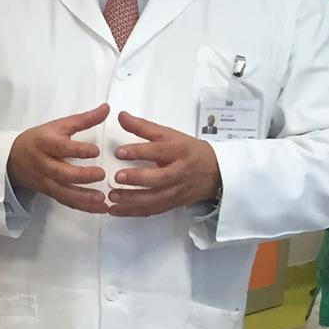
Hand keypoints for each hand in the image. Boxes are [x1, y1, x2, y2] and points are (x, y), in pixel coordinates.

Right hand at [7, 103, 109, 213]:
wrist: (12, 158)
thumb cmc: (39, 139)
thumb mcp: (58, 126)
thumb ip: (84, 119)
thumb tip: (107, 108)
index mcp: (46, 143)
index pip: (61, 148)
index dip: (77, 150)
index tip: (95, 151)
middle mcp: (44, 164)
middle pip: (61, 173)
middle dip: (81, 176)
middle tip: (101, 175)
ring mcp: (45, 180)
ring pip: (63, 192)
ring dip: (82, 197)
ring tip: (102, 199)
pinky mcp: (49, 192)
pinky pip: (65, 201)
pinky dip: (82, 207)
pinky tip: (99, 209)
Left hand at [106, 112, 222, 216]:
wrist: (216, 172)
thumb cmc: (188, 151)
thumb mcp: (169, 135)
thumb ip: (143, 127)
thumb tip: (121, 116)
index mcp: (179, 151)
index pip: (159, 151)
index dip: (139, 151)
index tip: (119, 152)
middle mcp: (179, 172)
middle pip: (160, 178)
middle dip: (139, 178)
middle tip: (117, 177)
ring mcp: (177, 190)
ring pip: (156, 198)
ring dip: (133, 199)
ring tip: (112, 196)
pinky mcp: (172, 204)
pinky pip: (152, 210)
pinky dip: (133, 212)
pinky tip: (115, 210)